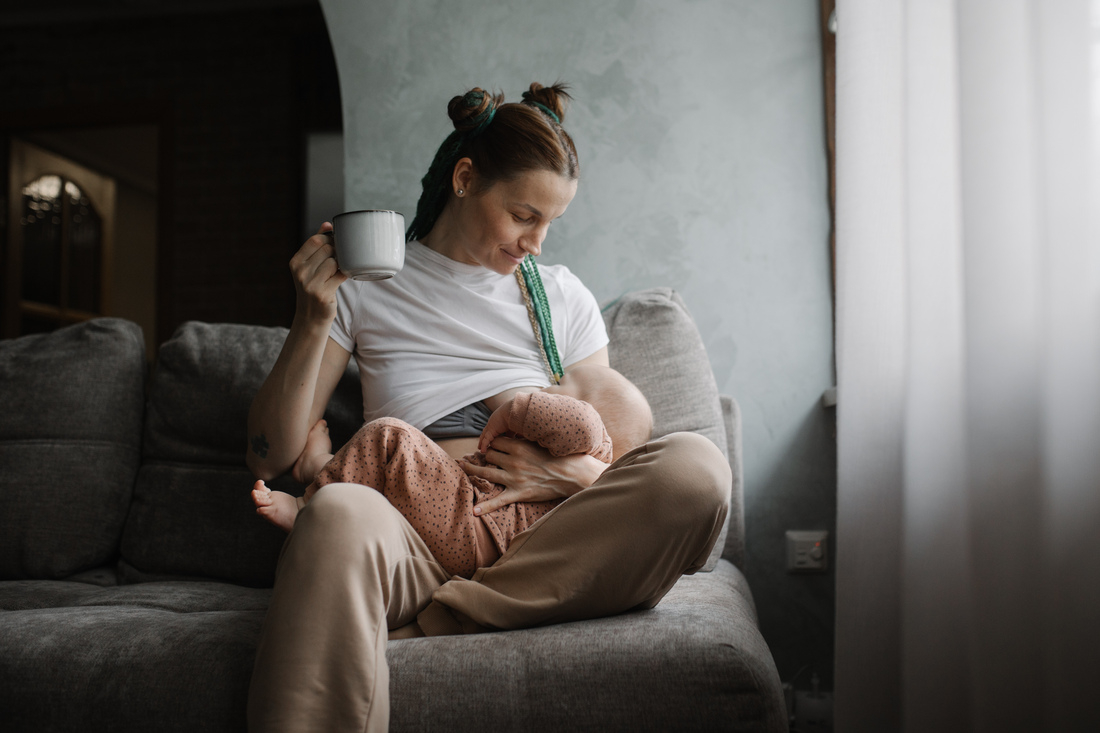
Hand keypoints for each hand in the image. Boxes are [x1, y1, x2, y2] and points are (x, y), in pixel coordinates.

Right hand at [291, 222, 346, 322]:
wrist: (311, 316)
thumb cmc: (314, 287)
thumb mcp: (310, 266)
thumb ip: (318, 245)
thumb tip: (327, 224)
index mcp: (295, 262)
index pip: (315, 240)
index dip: (329, 239)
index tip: (336, 244)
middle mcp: (300, 272)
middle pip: (327, 249)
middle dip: (337, 252)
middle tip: (340, 259)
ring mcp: (310, 284)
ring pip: (334, 262)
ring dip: (340, 265)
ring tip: (337, 272)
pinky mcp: (322, 294)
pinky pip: (340, 275)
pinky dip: (345, 274)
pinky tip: (342, 278)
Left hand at [463, 436, 607, 515]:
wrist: (571, 474)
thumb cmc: (558, 456)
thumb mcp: (540, 442)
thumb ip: (524, 440)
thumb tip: (512, 435)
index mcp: (519, 446)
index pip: (496, 442)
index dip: (493, 443)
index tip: (492, 445)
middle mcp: (513, 461)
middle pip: (489, 455)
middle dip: (487, 455)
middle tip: (484, 457)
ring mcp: (514, 478)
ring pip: (486, 473)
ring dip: (473, 470)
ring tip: (464, 468)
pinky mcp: (518, 493)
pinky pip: (499, 501)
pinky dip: (486, 506)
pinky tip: (474, 511)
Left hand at [477, 400, 514, 453]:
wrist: (515, 410)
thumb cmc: (518, 416)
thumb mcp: (516, 427)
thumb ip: (516, 433)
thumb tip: (517, 439)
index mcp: (501, 420)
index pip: (495, 429)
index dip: (493, 435)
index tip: (493, 441)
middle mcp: (495, 422)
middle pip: (487, 431)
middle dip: (485, 438)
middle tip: (482, 445)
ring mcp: (492, 425)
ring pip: (485, 435)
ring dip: (482, 442)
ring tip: (480, 449)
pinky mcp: (491, 429)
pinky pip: (486, 439)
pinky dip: (484, 445)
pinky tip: (483, 451)